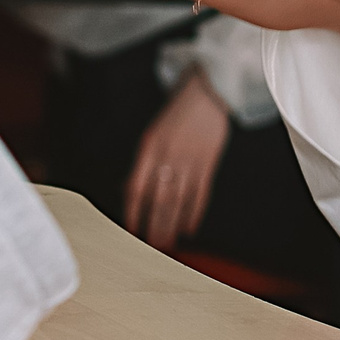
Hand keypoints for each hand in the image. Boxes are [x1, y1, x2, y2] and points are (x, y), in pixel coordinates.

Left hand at [125, 70, 230, 248]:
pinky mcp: (209, 163)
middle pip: (158, 199)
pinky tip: (189, 227)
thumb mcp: (153, 134)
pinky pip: (200, 193)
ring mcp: (190, 160)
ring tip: (168, 242)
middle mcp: (169, 156)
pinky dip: (194, 212)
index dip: (133, 212)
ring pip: (179, 200)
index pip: (136, 187)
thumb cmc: (177, 115)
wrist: (208, 93)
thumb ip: (144, 163)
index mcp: (150, 148)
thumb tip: (131, 191)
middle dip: (154, 225)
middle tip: (152, 246)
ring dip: (172, 224)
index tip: (131, 230)